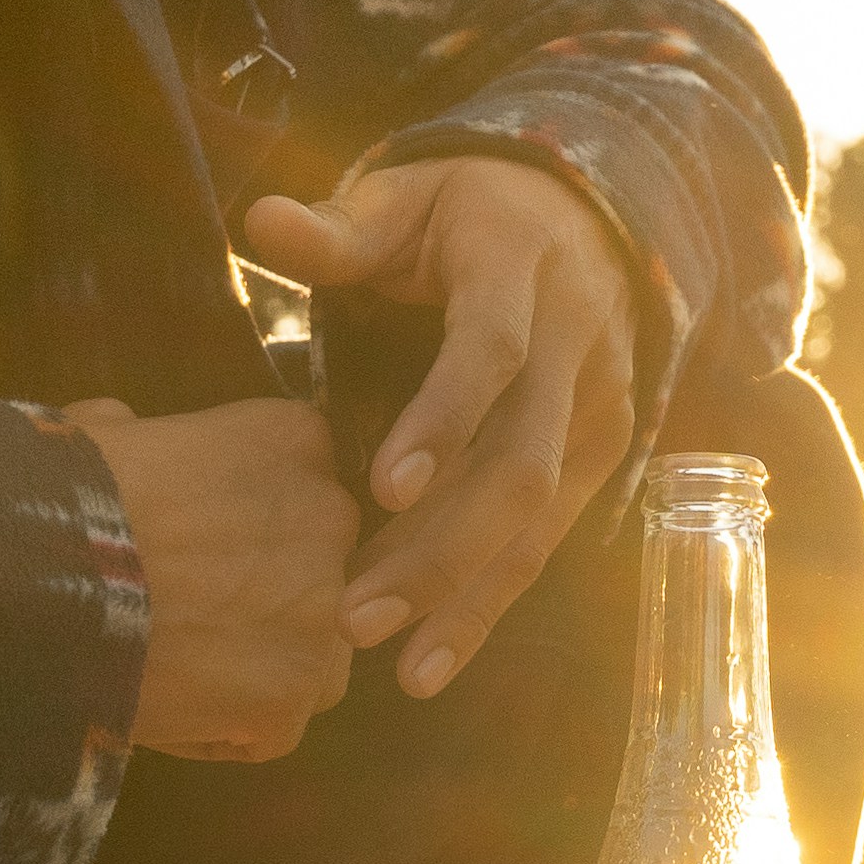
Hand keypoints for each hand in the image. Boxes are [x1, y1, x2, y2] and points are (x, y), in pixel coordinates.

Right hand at [64, 390, 368, 760]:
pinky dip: (221, 730)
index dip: (242, 523)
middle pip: (315, 570)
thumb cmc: (58, 493)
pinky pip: (271, 728)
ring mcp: (321, 617)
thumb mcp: (103, 432)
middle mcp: (332, 520)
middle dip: (260, 594)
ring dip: (256, 665)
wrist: (27, 581)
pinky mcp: (290, 700)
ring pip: (309, 653)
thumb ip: (149, 433)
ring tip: (172, 666)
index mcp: (294, 440)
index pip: (297, 488)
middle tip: (181, 608)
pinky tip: (161, 708)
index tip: (187, 541)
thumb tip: (129, 432)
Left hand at [226, 151, 640, 701]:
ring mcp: (598, 400)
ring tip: (398, 665)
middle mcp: (576, 339)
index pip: (490, 351)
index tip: (382, 490)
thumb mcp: (403, 198)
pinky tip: (436, 661)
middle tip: (358, 613)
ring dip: (468, 593)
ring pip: (542, 512)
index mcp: (519, 265)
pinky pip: (550, 535)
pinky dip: (493, 601)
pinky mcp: (602, 447)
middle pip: (522, 458)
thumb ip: (337, 226)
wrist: (582, 212)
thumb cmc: (463, 213)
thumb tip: (260, 219)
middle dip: (443, 546)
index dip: (443, 419)